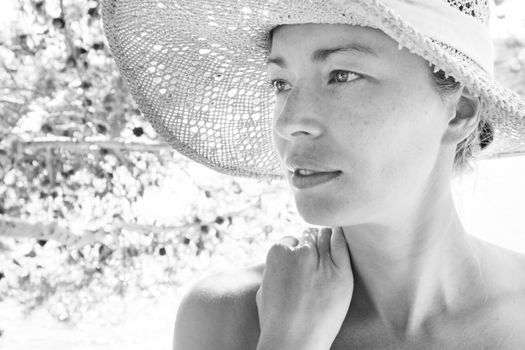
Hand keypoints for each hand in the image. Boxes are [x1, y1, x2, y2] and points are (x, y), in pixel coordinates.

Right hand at [255, 227, 353, 348]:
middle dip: (310, 245)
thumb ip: (273, 269)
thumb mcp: (264, 288)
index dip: (295, 249)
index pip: (291, 241)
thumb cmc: (276, 320)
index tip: (299, 259)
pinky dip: (340, 237)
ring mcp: (321, 262)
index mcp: (277, 253)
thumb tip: (280, 260)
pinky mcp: (341, 273)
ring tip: (327, 247)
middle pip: (309, 238)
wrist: (293, 342)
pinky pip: (341, 246)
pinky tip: (339, 234)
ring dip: (325, 239)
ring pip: (325, 239)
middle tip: (314, 258)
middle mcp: (300, 253)